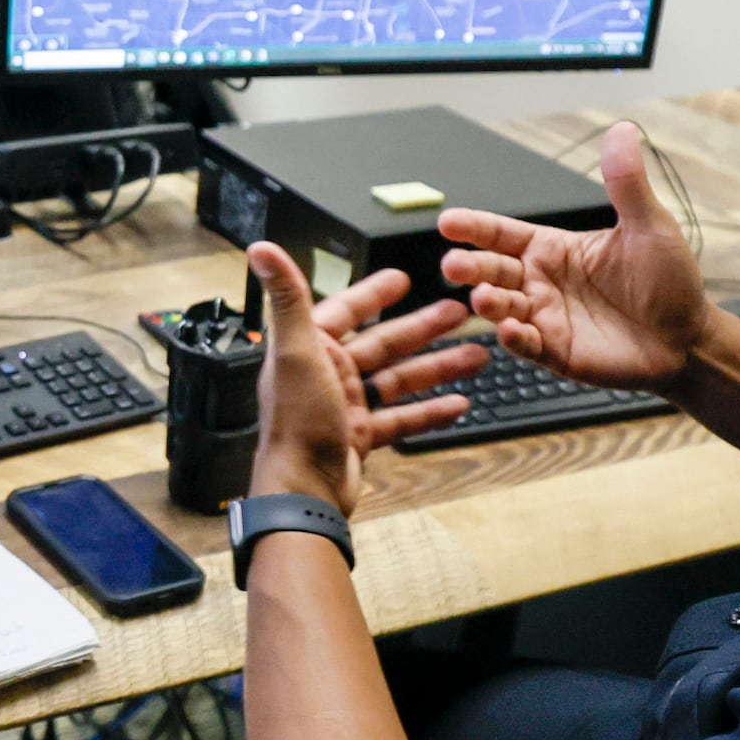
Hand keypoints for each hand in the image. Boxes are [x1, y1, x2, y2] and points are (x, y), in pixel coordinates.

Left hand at [244, 241, 489, 513]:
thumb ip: (287, 298)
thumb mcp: (295, 351)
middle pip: (383, 343)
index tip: (402, 278)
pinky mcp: (360, 436)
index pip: (346, 309)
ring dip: (437, 366)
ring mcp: (346, 406)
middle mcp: (327, 374)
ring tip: (477, 355)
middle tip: (460, 312)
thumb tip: (262, 249)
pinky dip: (430, 411)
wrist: (303, 491)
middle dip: (422, 327)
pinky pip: (402, 418)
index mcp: (310, 348)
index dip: (374, 293)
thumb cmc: (296, 422)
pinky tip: (459, 403)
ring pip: (399, 379)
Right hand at [434, 120, 713, 392]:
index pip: (503, 234)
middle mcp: (541, 282)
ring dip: (488, 304)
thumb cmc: (669, 281)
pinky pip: (527, 346)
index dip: (475, 227)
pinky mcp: (557, 353)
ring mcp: (546, 319)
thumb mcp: (649, 226)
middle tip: (453, 266)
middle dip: (470, 268)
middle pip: (493, 271)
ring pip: (502, 309)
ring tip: (483, 299)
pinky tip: (511, 331)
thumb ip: (626, 182)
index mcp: (554, 249)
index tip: (447, 221)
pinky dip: (514, 339)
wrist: (689, 338)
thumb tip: (622, 130)